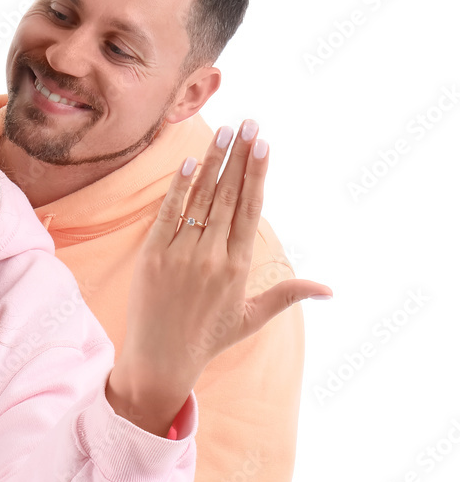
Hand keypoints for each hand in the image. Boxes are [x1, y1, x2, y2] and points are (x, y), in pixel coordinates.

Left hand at [108, 120, 331, 434]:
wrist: (161, 359)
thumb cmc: (208, 338)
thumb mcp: (252, 317)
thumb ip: (287, 294)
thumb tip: (330, 289)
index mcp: (238, 267)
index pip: (251, 210)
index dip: (258, 174)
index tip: (264, 144)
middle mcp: (212, 256)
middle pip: (229, 196)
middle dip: (240, 156)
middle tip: (248, 122)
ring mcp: (180, 254)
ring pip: (200, 199)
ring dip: (212, 162)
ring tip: (224, 131)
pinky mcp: (152, 256)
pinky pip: (167, 214)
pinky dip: (177, 188)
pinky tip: (187, 161)